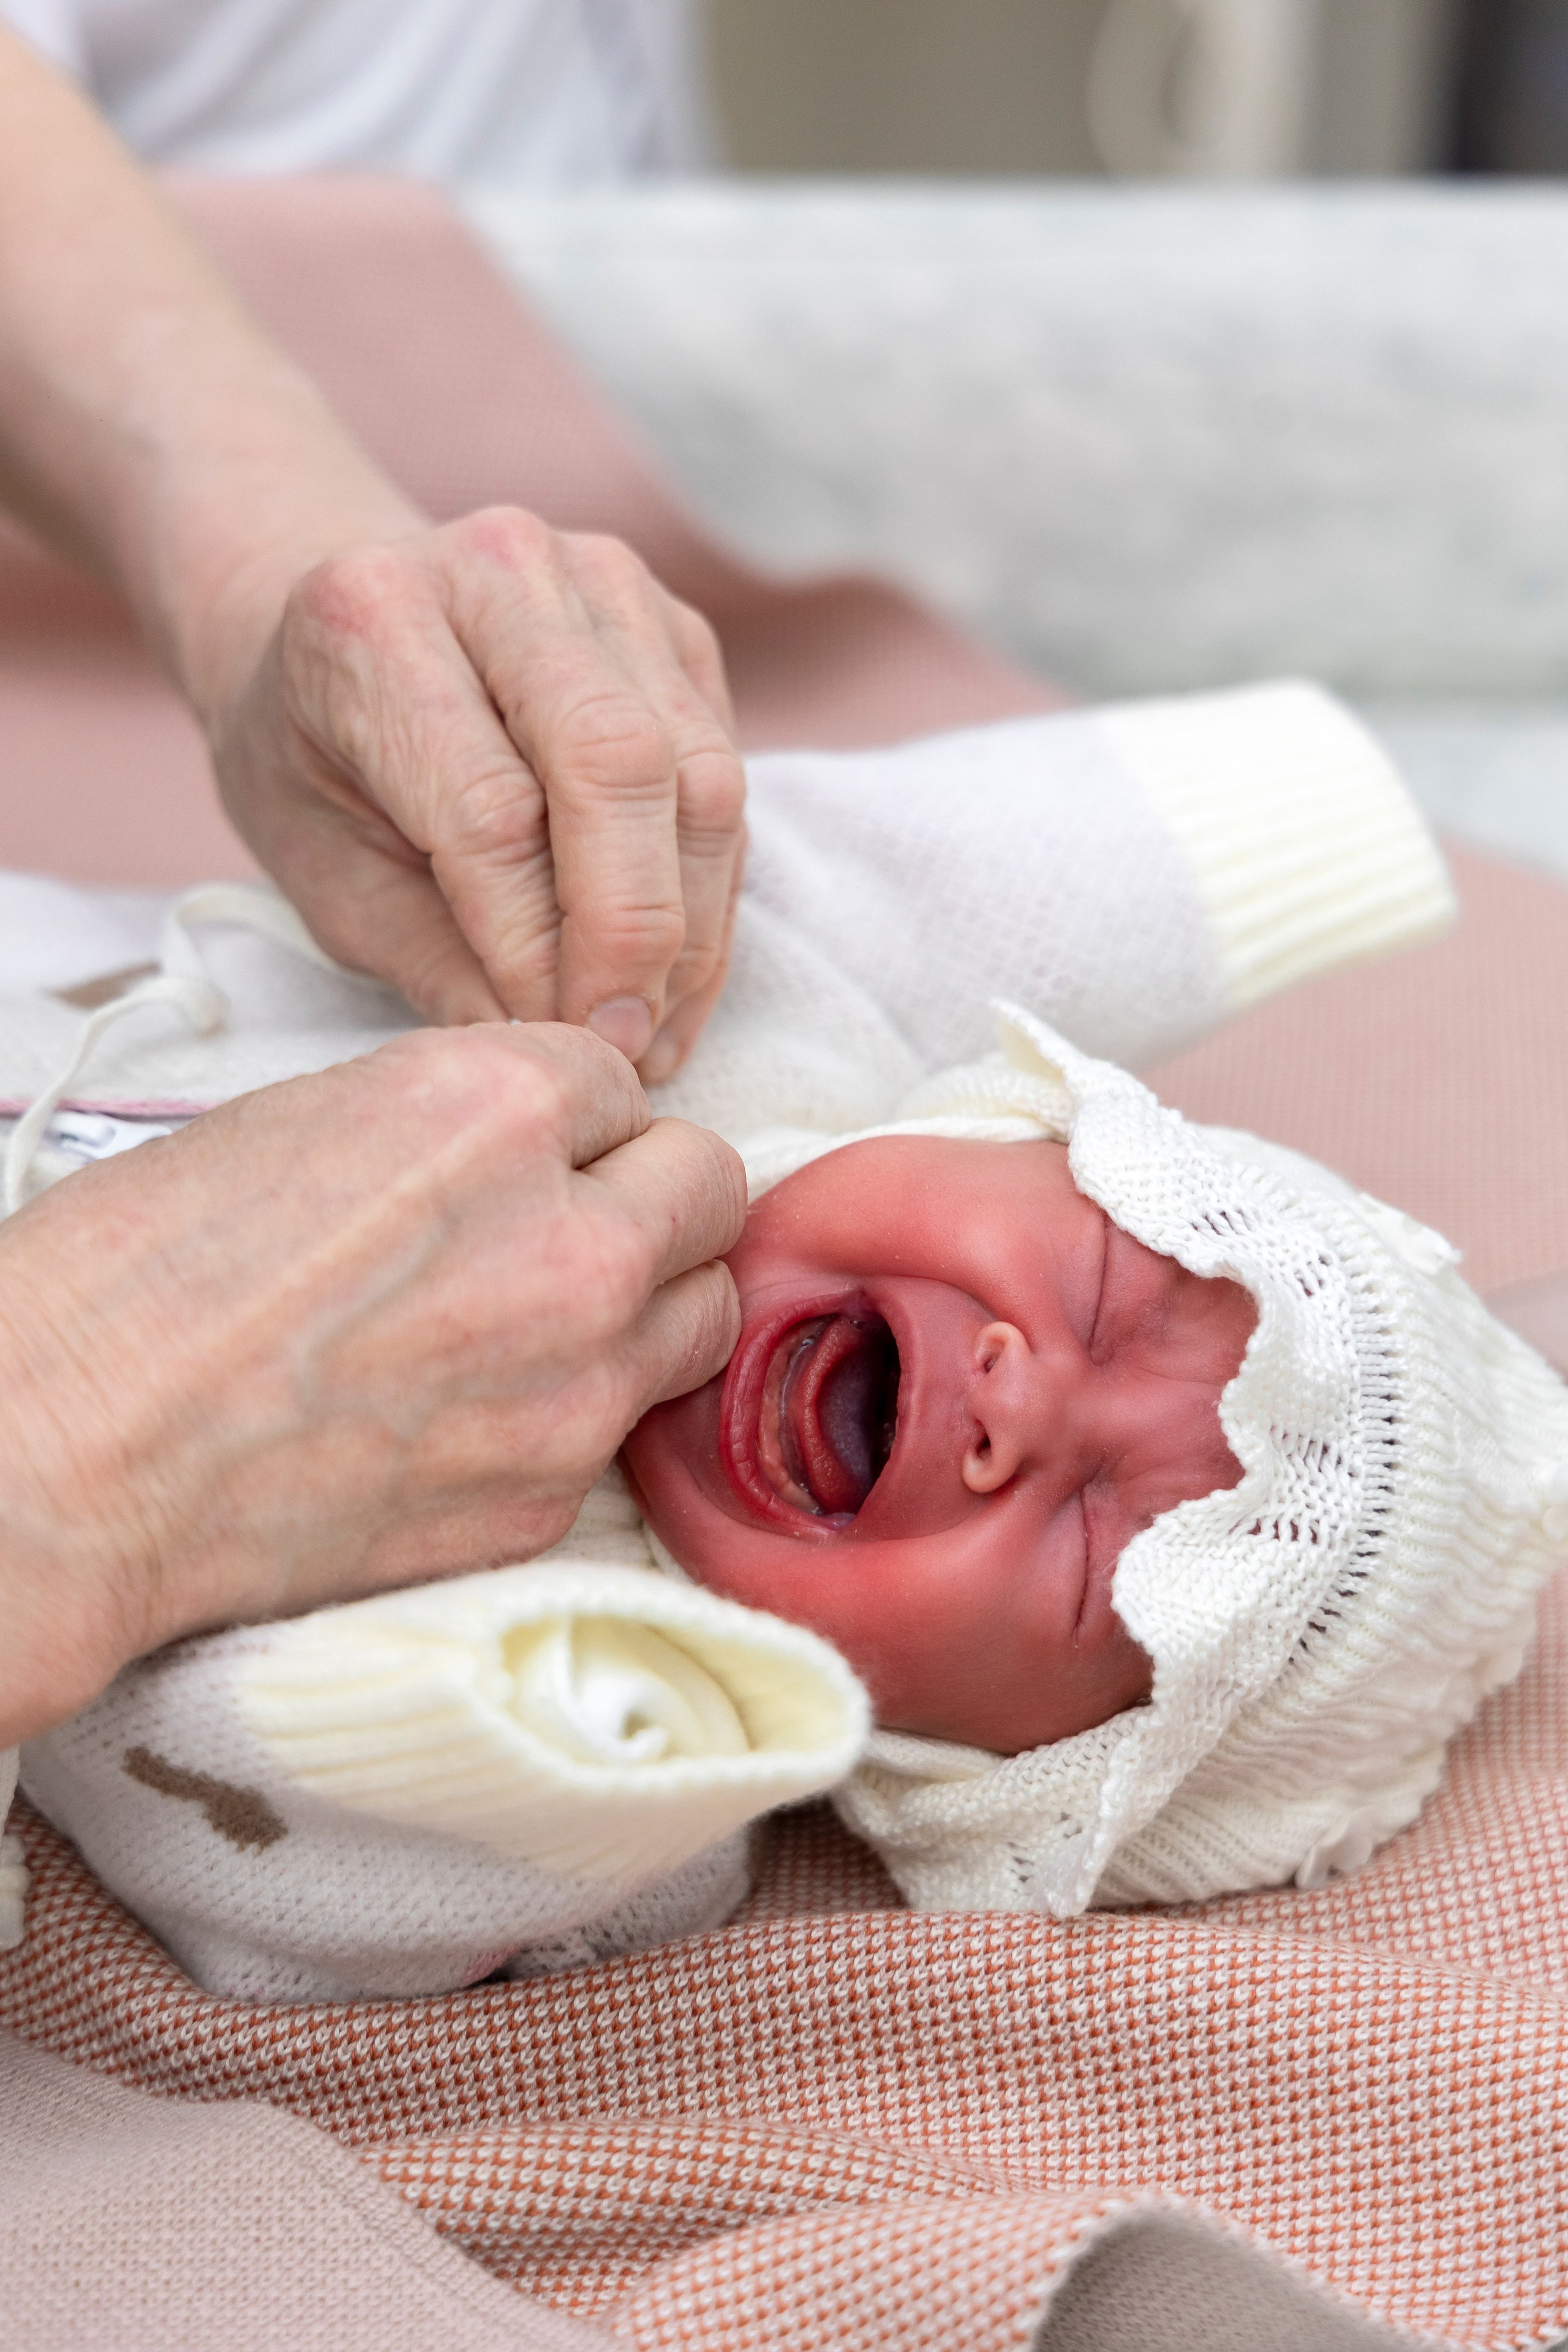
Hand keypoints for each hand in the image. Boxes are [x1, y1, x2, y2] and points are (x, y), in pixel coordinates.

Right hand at [0, 1023, 743, 1745]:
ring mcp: (575, 1386)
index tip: (529, 1148)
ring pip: (703, 1313)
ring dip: (647, 1299)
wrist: (66, 1463)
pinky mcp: (547, 1500)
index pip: (621, 1081)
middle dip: (645, 1193)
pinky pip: (623, 1428)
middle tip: (566, 1219)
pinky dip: (578, 1408)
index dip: (569, 1116)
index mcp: (494, 1110)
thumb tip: (537, 1147)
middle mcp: (568, 1242)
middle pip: (706, 1188)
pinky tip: (479, 1407)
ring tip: (543, 1313)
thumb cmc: (138, 1279)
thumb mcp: (306, 1119)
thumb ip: (460, 1123)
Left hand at [209, 510, 747, 1080]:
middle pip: (620, 765)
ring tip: (657, 1031)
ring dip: (692, 926)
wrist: (336, 620)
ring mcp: (603, 584)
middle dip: (636, 932)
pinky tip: (673, 970)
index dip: (536, 949)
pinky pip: (724, 771)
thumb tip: (542, 1047)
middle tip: (626, 1046)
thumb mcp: (321, 872)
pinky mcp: (674, 624)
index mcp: (372, 621)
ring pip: (700, 774)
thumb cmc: (311, 759)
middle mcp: (498, 569)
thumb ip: (428, 958)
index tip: (553, 1045)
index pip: (493, 810)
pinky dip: (709, 889)